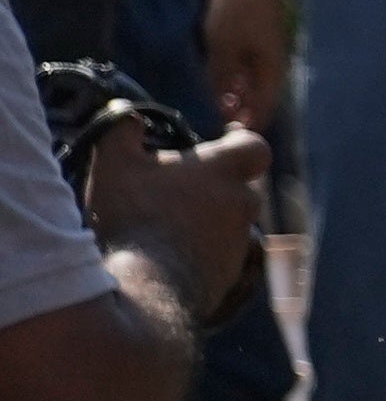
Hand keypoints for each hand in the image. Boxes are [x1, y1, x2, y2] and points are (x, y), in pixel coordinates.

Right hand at [79, 108, 264, 309]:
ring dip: (210, 220)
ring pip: (233, 223)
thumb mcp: (115, 162)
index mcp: (223, 173)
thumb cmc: (134, 215)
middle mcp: (243, 206)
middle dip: (216, 185)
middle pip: (242, 188)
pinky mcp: (234, 275)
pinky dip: (206, 251)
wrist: (149, 286)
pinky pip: (226, 255)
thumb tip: (128, 114)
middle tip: (177, 189)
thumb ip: (123, 130)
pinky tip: (173, 254)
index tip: (226, 139)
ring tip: (167, 226)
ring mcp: (241, 244)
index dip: (241, 142)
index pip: (255, 147)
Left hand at [198, 0, 290, 132]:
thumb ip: (220, 79)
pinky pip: (246, 65)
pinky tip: (218, 76)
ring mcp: (264, 51)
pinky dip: (234, 75)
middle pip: (258, 96)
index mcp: (272, 72)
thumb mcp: (224, 49)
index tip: (230, 134)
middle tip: (217, 117)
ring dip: (235, 92)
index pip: (264, 108)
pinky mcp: (254, 38)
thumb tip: (218, 106)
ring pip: (251, 81)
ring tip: (215, 98)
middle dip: (240, 109)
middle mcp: (272, 65)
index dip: (249, 124)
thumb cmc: (239, 14)